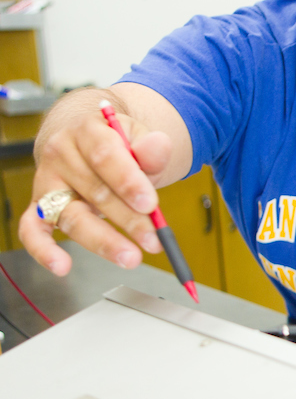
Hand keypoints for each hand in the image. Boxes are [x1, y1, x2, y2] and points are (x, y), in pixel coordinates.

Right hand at [19, 90, 171, 275]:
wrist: (88, 144)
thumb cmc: (117, 146)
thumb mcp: (137, 139)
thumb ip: (149, 147)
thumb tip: (160, 145)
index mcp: (86, 132)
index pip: (104, 155)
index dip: (128, 181)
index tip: (150, 204)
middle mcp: (60, 155)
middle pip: (94, 191)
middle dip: (128, 219)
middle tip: (154, 239)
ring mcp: (46, 183)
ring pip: (71, 216)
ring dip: (103, 241)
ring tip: (130, 258)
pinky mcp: (38, 208)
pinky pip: (32, 231)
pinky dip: (43, 251)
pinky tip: (62, 267)